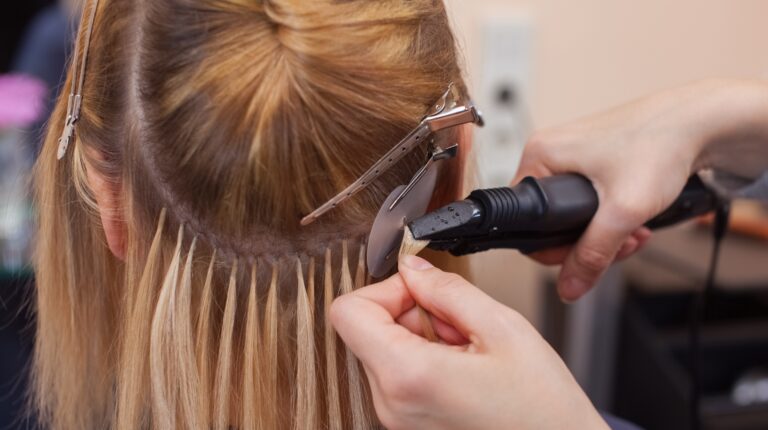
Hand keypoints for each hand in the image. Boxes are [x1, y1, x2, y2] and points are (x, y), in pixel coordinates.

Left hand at [330, 255, 607, 429]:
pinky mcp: (407, 425)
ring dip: (422, 336)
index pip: (348, 311)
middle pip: (367, 329)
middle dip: (411, 312)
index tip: (421, 290)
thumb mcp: (502, 329)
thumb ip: (448, 290)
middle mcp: (391, 403)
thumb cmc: (542, 407)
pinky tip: (464, 368)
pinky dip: (426, 359)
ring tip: (468, 350)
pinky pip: (399, 375)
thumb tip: (413, 268)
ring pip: (384, 349)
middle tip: (459, 323)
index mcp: (407, 376)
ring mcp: (397, 419)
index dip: (385, 289)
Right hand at [515, 79, 767, 300]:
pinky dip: (611, 217)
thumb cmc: (660, 144)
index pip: (525, 221)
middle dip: (588, 242)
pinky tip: (635, 219)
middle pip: (550, 222)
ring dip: (604, 233)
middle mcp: (550, 152)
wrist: (699, 123)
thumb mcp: (623, 210)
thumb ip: (592, 254)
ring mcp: (571, 155)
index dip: (554, 249)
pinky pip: (588, 202)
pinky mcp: (591, 160)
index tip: (586, 254)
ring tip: (634, 232)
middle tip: (619, 244)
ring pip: (572, 215)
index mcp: (539, 155)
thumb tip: (568, 287)